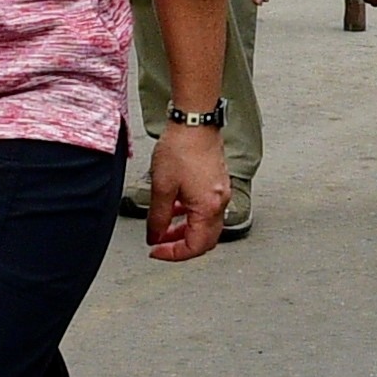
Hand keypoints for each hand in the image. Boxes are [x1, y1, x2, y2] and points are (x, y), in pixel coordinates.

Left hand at [145, 122, 231, 260]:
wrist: (194, 122)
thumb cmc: (181, 147)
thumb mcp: (161, 187)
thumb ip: (158, 217)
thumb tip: (155, 235)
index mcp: (208, 208)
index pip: (194, 246)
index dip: (173, 254)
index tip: (156, 250)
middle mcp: (220, 203)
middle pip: (205, 240)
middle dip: (181, 246)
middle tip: (161, 244)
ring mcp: (221, 193)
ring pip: (206, 226)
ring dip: (186, 231)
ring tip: (165, 228)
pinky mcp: (218, 184)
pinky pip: (208, 210)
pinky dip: (192, 217)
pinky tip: (177, 209)